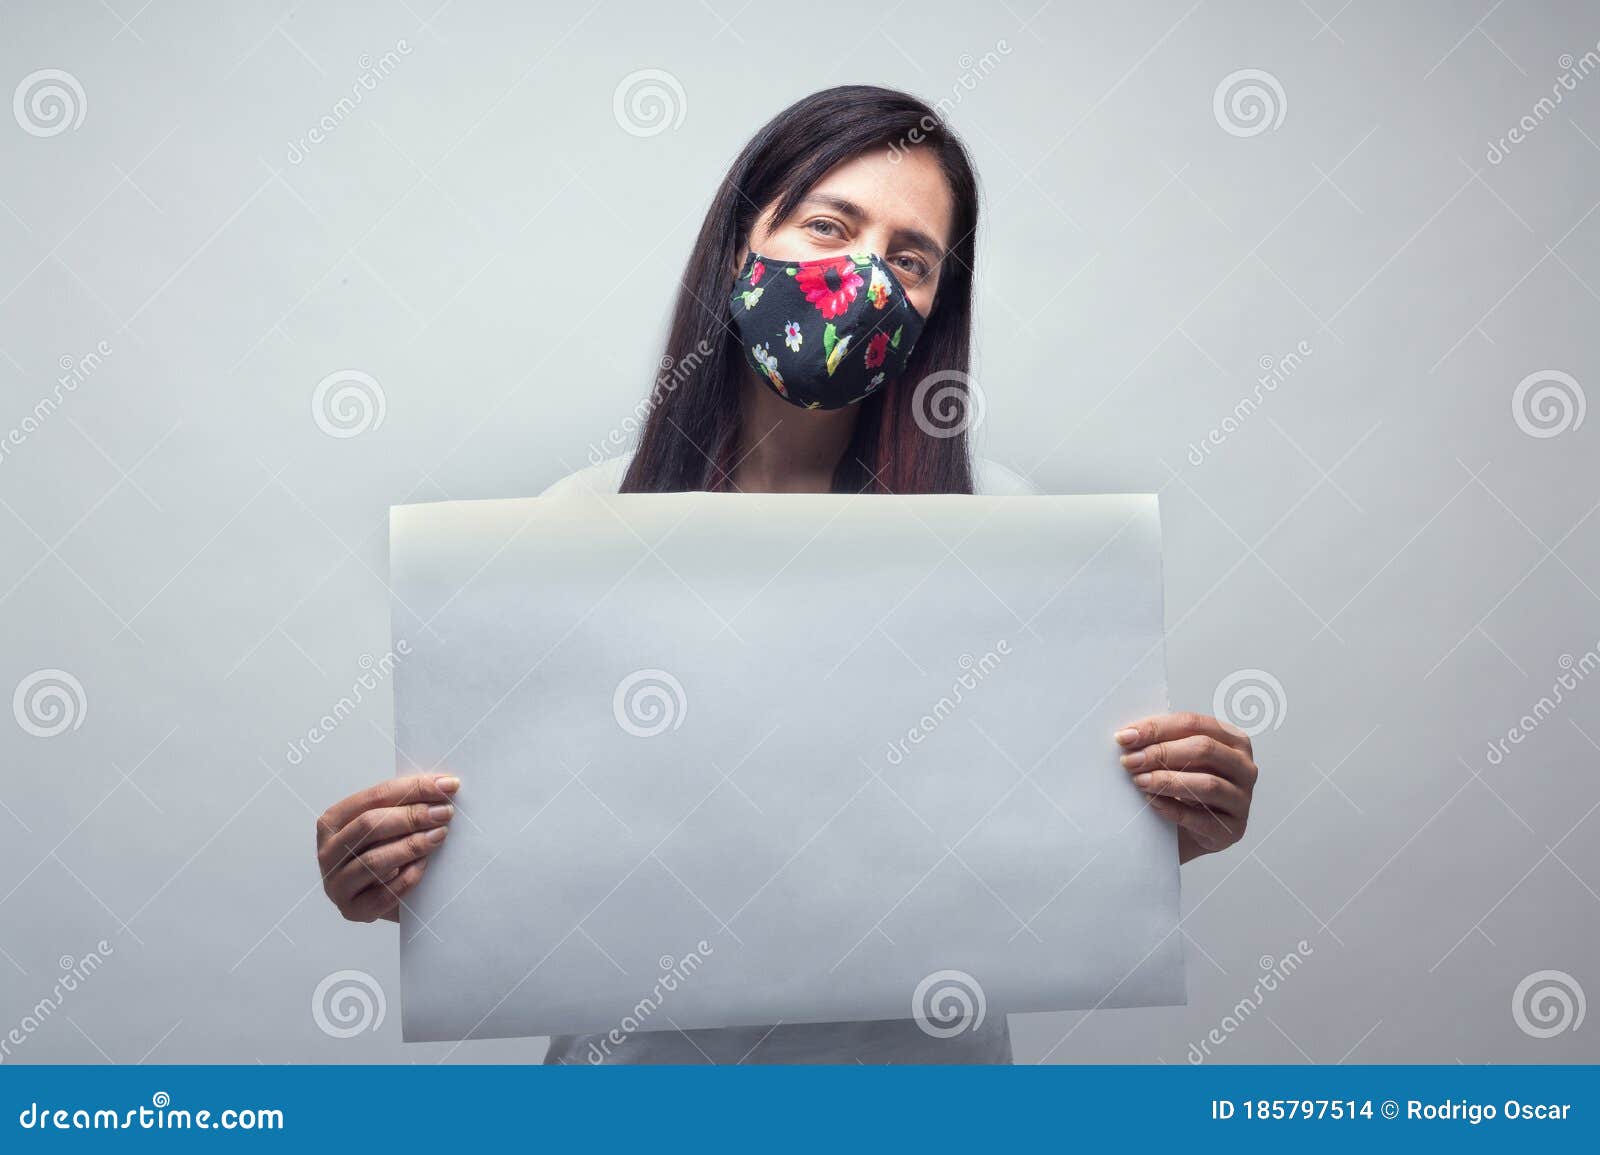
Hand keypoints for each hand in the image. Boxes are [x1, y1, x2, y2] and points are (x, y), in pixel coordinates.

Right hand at [315, 774, 458, 922]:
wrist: (385, 900)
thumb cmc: (386, 853)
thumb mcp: (388, 826)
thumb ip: (404, 805)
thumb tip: (444, 785)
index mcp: (333, 822)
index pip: (374, 797)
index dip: (413, 788)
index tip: (447, 785)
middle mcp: (328, 852)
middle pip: (370, 825)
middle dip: (412, 816)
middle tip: (444, 813)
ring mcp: (336, 884)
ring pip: (374, 860)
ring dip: (412, 845)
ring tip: (438, 836)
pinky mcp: (352, 911)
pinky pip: (383, 893)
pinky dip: (408, 877)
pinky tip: (424, 866)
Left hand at [1116, 713, 1255, 863]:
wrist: (1193, 831)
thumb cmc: (1186, 788)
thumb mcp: (1180, 760)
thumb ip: (1163, 743)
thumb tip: (1128, 737)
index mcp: (1233, 740)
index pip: (1194, 724)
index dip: (1157, 728)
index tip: (1125, 736)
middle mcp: (1244, 767)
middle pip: (1204, 749)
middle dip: (1161, 753)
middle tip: (1130, 761)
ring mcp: (1242, 799)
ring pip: (1207, 784)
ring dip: (1167, 781)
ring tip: (1139, 781)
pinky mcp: (1234, 829)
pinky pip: (1202, 819)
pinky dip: (1173, 809)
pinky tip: (1152, 803)